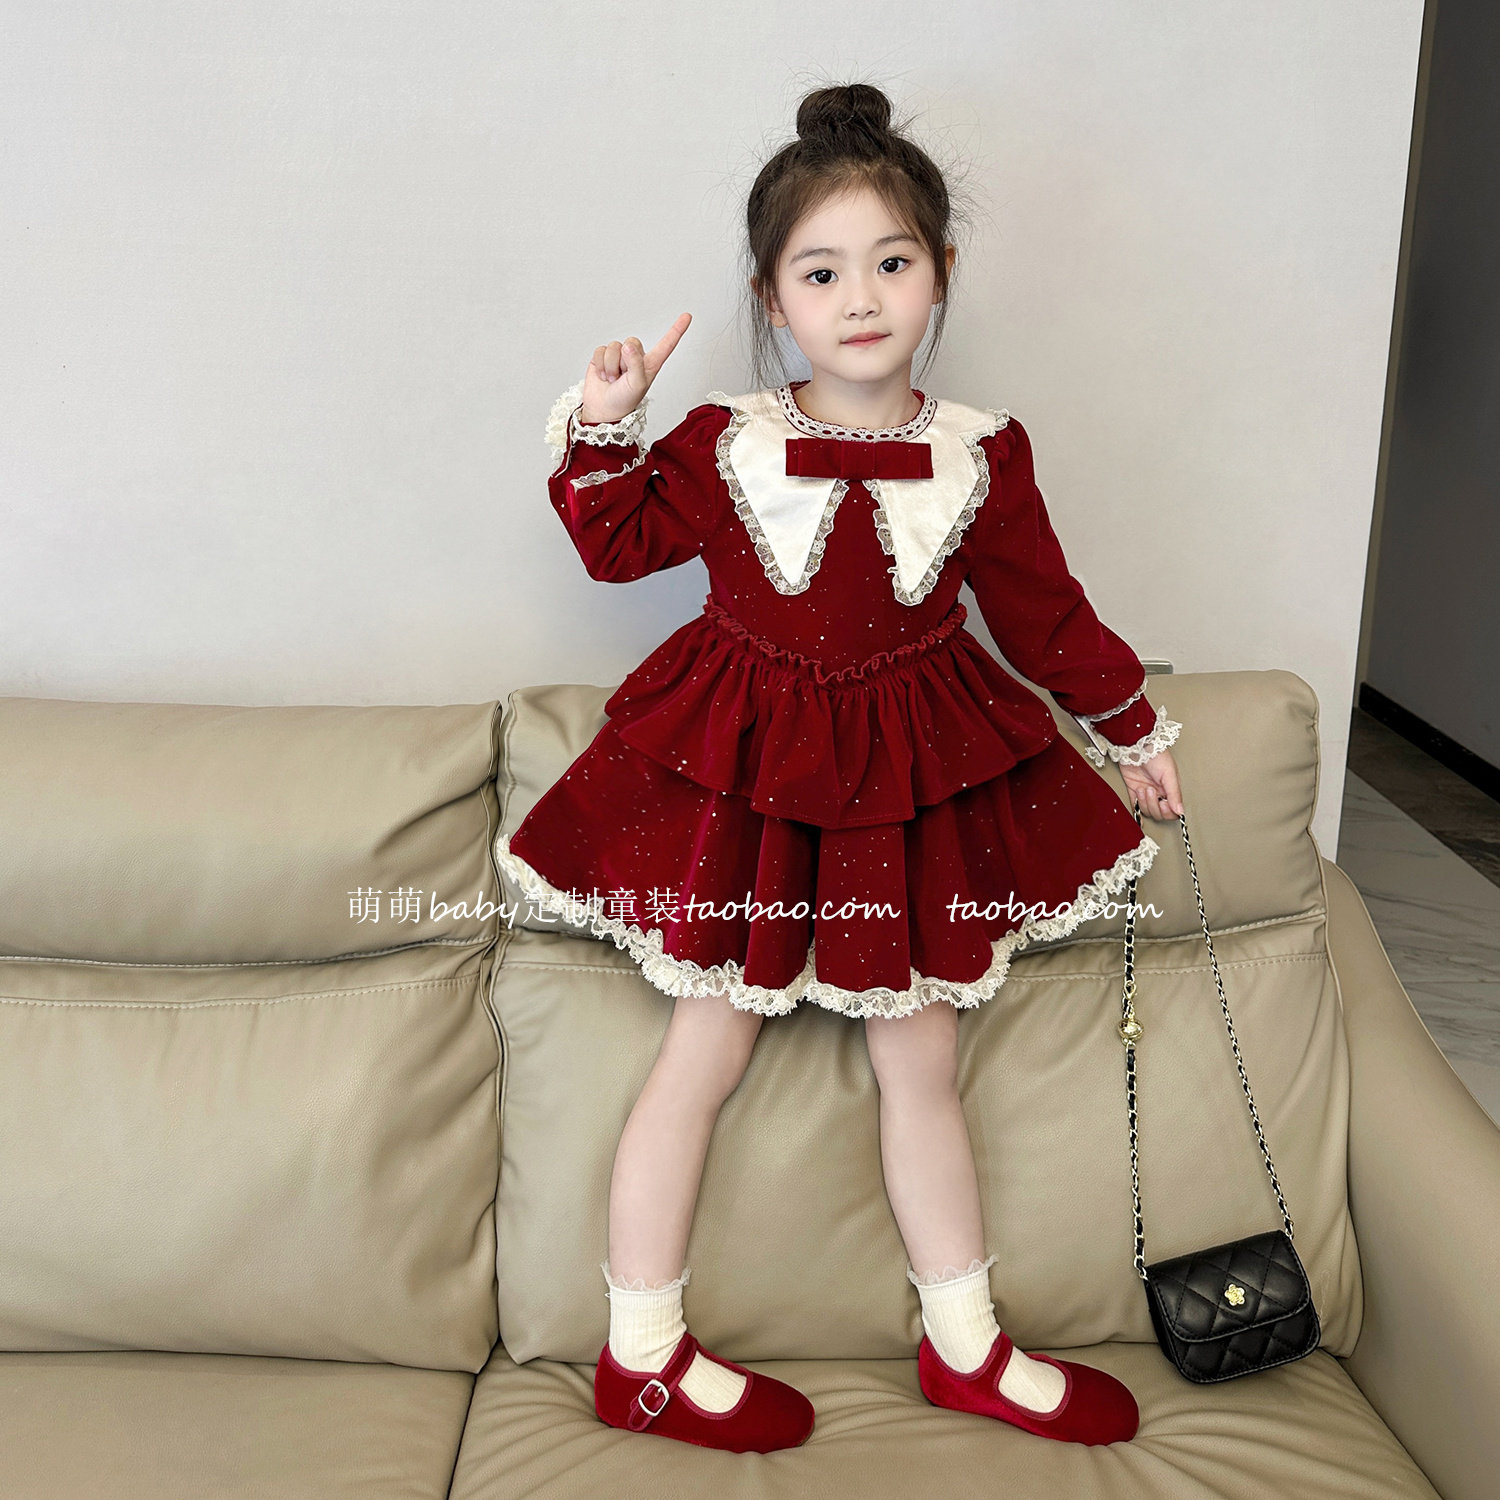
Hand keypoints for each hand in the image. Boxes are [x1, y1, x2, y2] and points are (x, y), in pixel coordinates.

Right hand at [577, 312, 691, 425]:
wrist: (604, 409)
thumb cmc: (624, 401)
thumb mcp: (637, 384)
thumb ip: (636, 364)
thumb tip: (628, 346)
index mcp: (650, 364)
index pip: (666, 344)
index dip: (676, 330)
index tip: (687, 316)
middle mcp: (635, 357)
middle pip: (631, 342)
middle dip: (624, 361)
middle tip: (622, 378)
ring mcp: (619, 356)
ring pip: (614, 346)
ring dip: (611, 365)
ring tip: (613, 379)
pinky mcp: (604, 356)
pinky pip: (601, 350)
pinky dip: (601, 365)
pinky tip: (604, 376)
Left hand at [1120, 748, 1183, 819]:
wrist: (1137, 746)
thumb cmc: (1156, 755)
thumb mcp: (1169, 774)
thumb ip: (1174, 793)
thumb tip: (1180, 811)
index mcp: (1170, 789)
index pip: (1172, 811)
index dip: (1167, 812)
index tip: (1164, 803)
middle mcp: (1159, 792)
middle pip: (1158, 813)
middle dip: (1154, 805)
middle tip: (1151, 790)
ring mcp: (1146, 792)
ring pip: (1147, 810)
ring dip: (1144, 802)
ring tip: (1143, 788)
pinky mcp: (1133, 790)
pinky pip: (1135, 805)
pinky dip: (1136, 805)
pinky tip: (1137, 795)